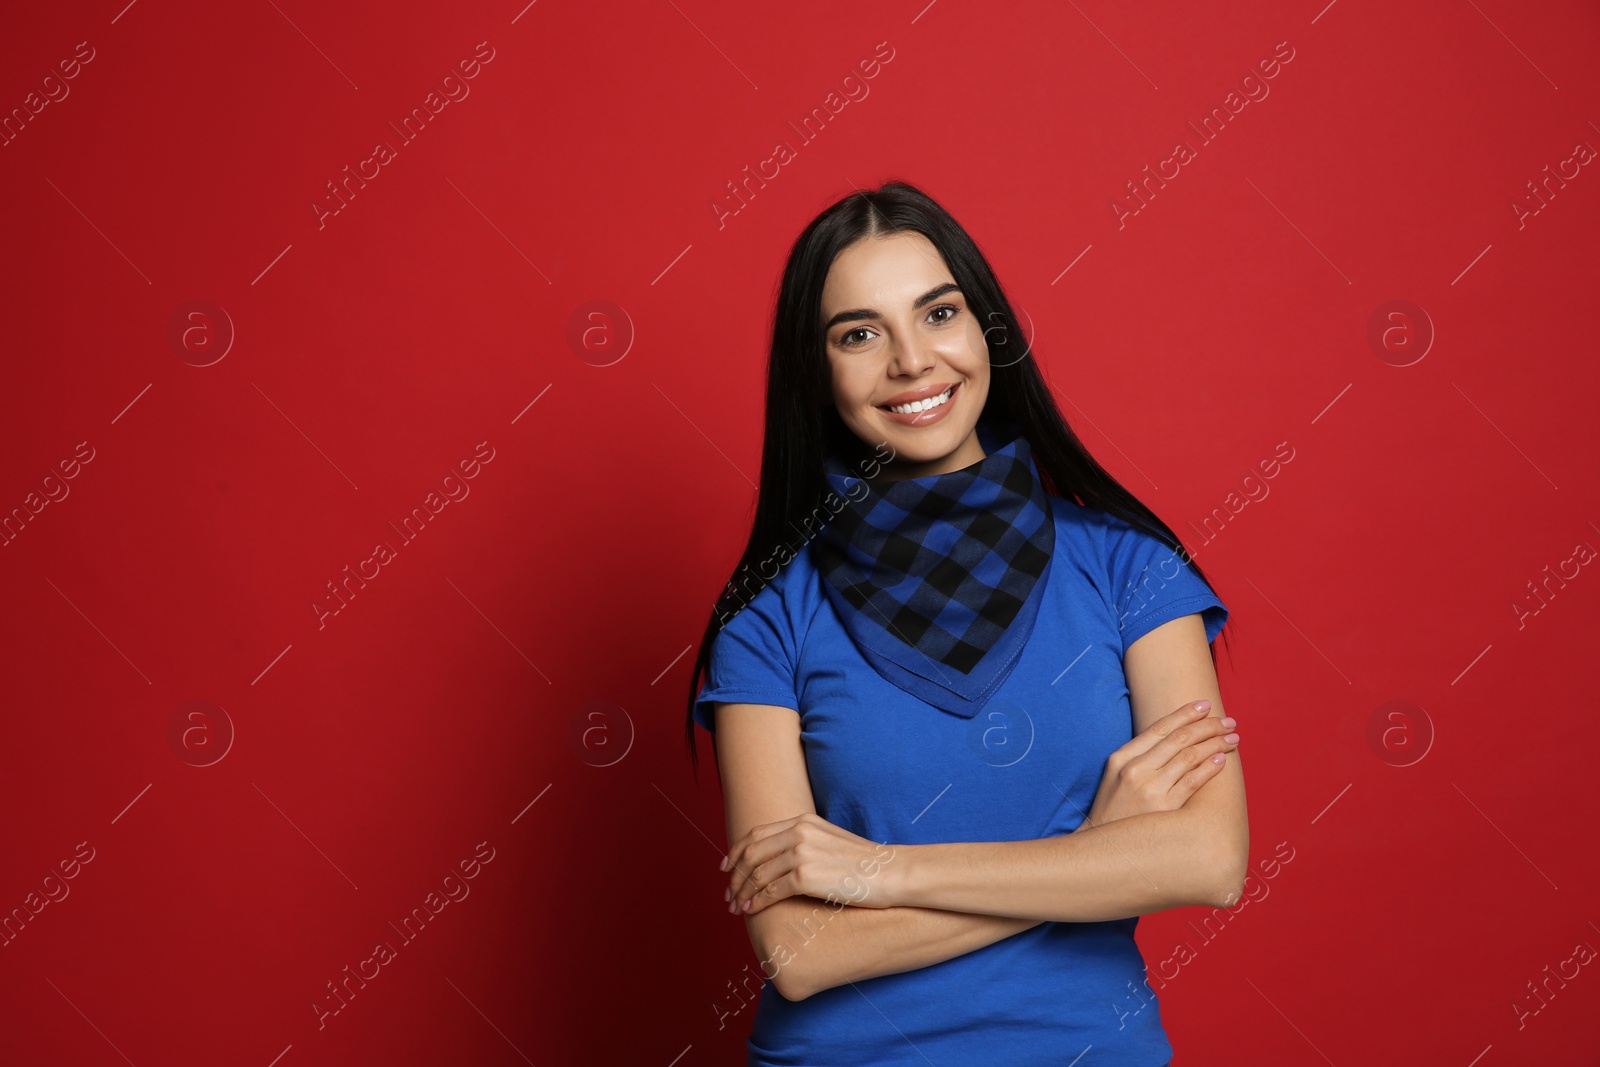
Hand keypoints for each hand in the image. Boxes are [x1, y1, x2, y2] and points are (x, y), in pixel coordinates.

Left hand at [721, 813, 898, 916]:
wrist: (891, 873)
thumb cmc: (865, 864)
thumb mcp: (830, 842)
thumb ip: (804, 844)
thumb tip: (779, 862)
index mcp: (803, 821)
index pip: (756, 834)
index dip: (736, 852)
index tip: (726, 869)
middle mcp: (799, 832)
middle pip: (751, 854)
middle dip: (734, 877)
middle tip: (727, 895)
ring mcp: (802, 853)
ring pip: (757, 874)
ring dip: (742, 893)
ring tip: (736, 908)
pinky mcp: (806, 876)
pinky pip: (770, 891)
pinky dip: (756, 902)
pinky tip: (751, 911)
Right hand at [1077, 700, 1238, 830]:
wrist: (1104, 847)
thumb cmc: (1114, 809)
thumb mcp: (1116, 776)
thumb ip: (1139, 756)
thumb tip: (1174, 736)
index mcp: (1122, 758)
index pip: (1160, 727)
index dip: (1185, 713)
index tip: (1206, 705)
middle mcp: (1136, 770)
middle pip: (1179, 739)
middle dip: (1208, 726)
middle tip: (1228, 721)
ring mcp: (1151, 789)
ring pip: (1190, 757)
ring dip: (1215, 744)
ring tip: (1232, 739)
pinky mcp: (1165, 809)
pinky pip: (1193, 782)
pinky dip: (1209, 768)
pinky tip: (1221, 760)